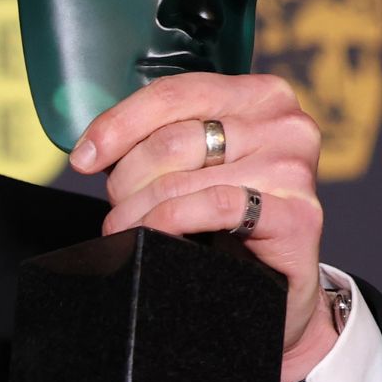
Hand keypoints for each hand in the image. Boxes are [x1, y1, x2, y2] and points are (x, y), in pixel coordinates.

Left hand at [70, 73, 337, 381]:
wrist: (280, 287)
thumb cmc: (231, 217)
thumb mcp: (201, 163)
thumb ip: (163, 137)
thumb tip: (91, 148)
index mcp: (258, 94)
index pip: (172, 94)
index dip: (118, 125)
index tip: (83, 158)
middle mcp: (284, 123)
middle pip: (171, 140)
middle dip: (126, 179)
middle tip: (116, 209)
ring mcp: (294, 168)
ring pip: (182, 178)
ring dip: (137, 210)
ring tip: (124, 229)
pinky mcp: (298, 215)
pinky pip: (214, 206)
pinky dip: (170, 221)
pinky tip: (153, 235)